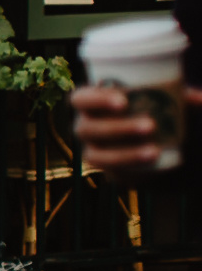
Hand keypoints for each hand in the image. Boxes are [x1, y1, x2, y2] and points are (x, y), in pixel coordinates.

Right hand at [69, 82, 201, 173]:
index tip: (123, 100)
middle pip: (88, 128)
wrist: (172, 147)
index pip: (80, 98)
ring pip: (97, 155)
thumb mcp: (177, 103)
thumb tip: (193, 98)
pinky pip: (112, 171)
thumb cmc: (165, 113)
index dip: (95, 99)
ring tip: (154, 150)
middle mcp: (87, 127)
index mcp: (92, 103)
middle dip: (116, 128)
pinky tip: (152, 160)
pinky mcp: (109, 170)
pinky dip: (131, 166)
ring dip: (124, 152)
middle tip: (150, 126)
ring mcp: (95, 151)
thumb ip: (187, 99)